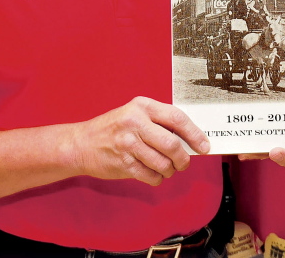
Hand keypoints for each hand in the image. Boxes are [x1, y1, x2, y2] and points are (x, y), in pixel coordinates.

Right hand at [71, 97, 209, 185]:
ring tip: (166, 168)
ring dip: (169, 170)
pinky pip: (150, 176)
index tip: (204, 146)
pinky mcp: (122, 163)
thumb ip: (159, 121)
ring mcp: (127, 144)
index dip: (194, 134)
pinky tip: (153, 173)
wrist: (80, 144)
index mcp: (142, 106)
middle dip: (183, 158)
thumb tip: (191, 139)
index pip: (177, 118)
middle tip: (184, 163)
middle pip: (172, 144)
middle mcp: (134, 123)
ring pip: (163, 163)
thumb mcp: (135, 114)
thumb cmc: (113, 128)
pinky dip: (157, 178)